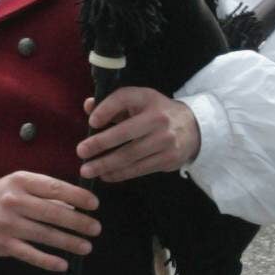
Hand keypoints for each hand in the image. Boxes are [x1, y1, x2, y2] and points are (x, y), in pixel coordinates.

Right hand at [0, 170, 99, 269]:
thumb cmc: (0, 196)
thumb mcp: (19, 185)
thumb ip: (45, 192)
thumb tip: (75, 205)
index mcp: (20, 181)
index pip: (55, 188)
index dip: (77, 196)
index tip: (94, 204)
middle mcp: (13, 201)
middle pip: (52, 213)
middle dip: (78, 222)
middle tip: (95, 228)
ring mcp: (8, 223)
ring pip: (45, 235)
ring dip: (69, 242)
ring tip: (86, 246)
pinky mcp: (4, 243)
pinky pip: (30, 254)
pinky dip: (48, 261)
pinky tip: (63, 264)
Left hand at [78, 85, 199, 184]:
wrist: (192, 127)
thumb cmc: (155, 112)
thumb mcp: (138, 101)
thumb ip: (112, 104)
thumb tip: (88, 106)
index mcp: (147, 99)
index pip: (123, 99)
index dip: (106, 110)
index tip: (91, 122)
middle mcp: (158, 119)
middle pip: (125, 133)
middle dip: (100, 144)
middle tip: (81, 152)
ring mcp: (165, 141)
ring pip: (130, 156)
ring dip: (106, 164)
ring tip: (87, 170)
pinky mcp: (168, 159)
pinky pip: (139, 169)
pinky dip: (120, 174)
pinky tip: (105, 175)